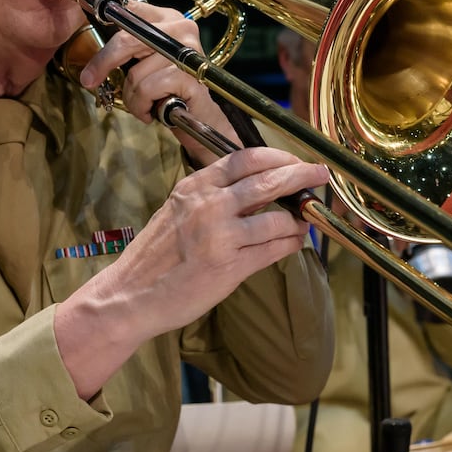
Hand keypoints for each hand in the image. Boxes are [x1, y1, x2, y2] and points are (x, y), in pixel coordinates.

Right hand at [54, 147, 328, 395]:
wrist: (131, 294)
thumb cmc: (155, 255)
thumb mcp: (177, 210)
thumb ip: (212, 195)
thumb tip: (258, 187)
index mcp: (194, 187)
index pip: (245, 158)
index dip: (278, 157)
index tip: (295, 161)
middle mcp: (208, 206)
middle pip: (269, 181)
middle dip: (302, 176)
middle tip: (320, 175)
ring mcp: (220, 237)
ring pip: (277, 218)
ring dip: (298, 219)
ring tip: (304, 221)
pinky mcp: (229, 267)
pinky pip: (274, 250)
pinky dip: (290, 243)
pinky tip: (295, 242)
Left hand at [76, 0, 230, 165]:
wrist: (196, 115)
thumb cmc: (165, 87)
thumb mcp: (141, 59)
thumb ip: (124, 37)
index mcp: (167, 19)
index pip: (131, 5)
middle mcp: (181, 28)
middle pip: (127, 40)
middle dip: (104, 63)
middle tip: (89, 80)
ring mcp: (188, 51)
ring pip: (136, 74)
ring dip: (133, 97)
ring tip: (144, 102)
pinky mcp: (191, 75)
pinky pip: (149, 89)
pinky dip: (144, 106)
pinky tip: (154, 109)